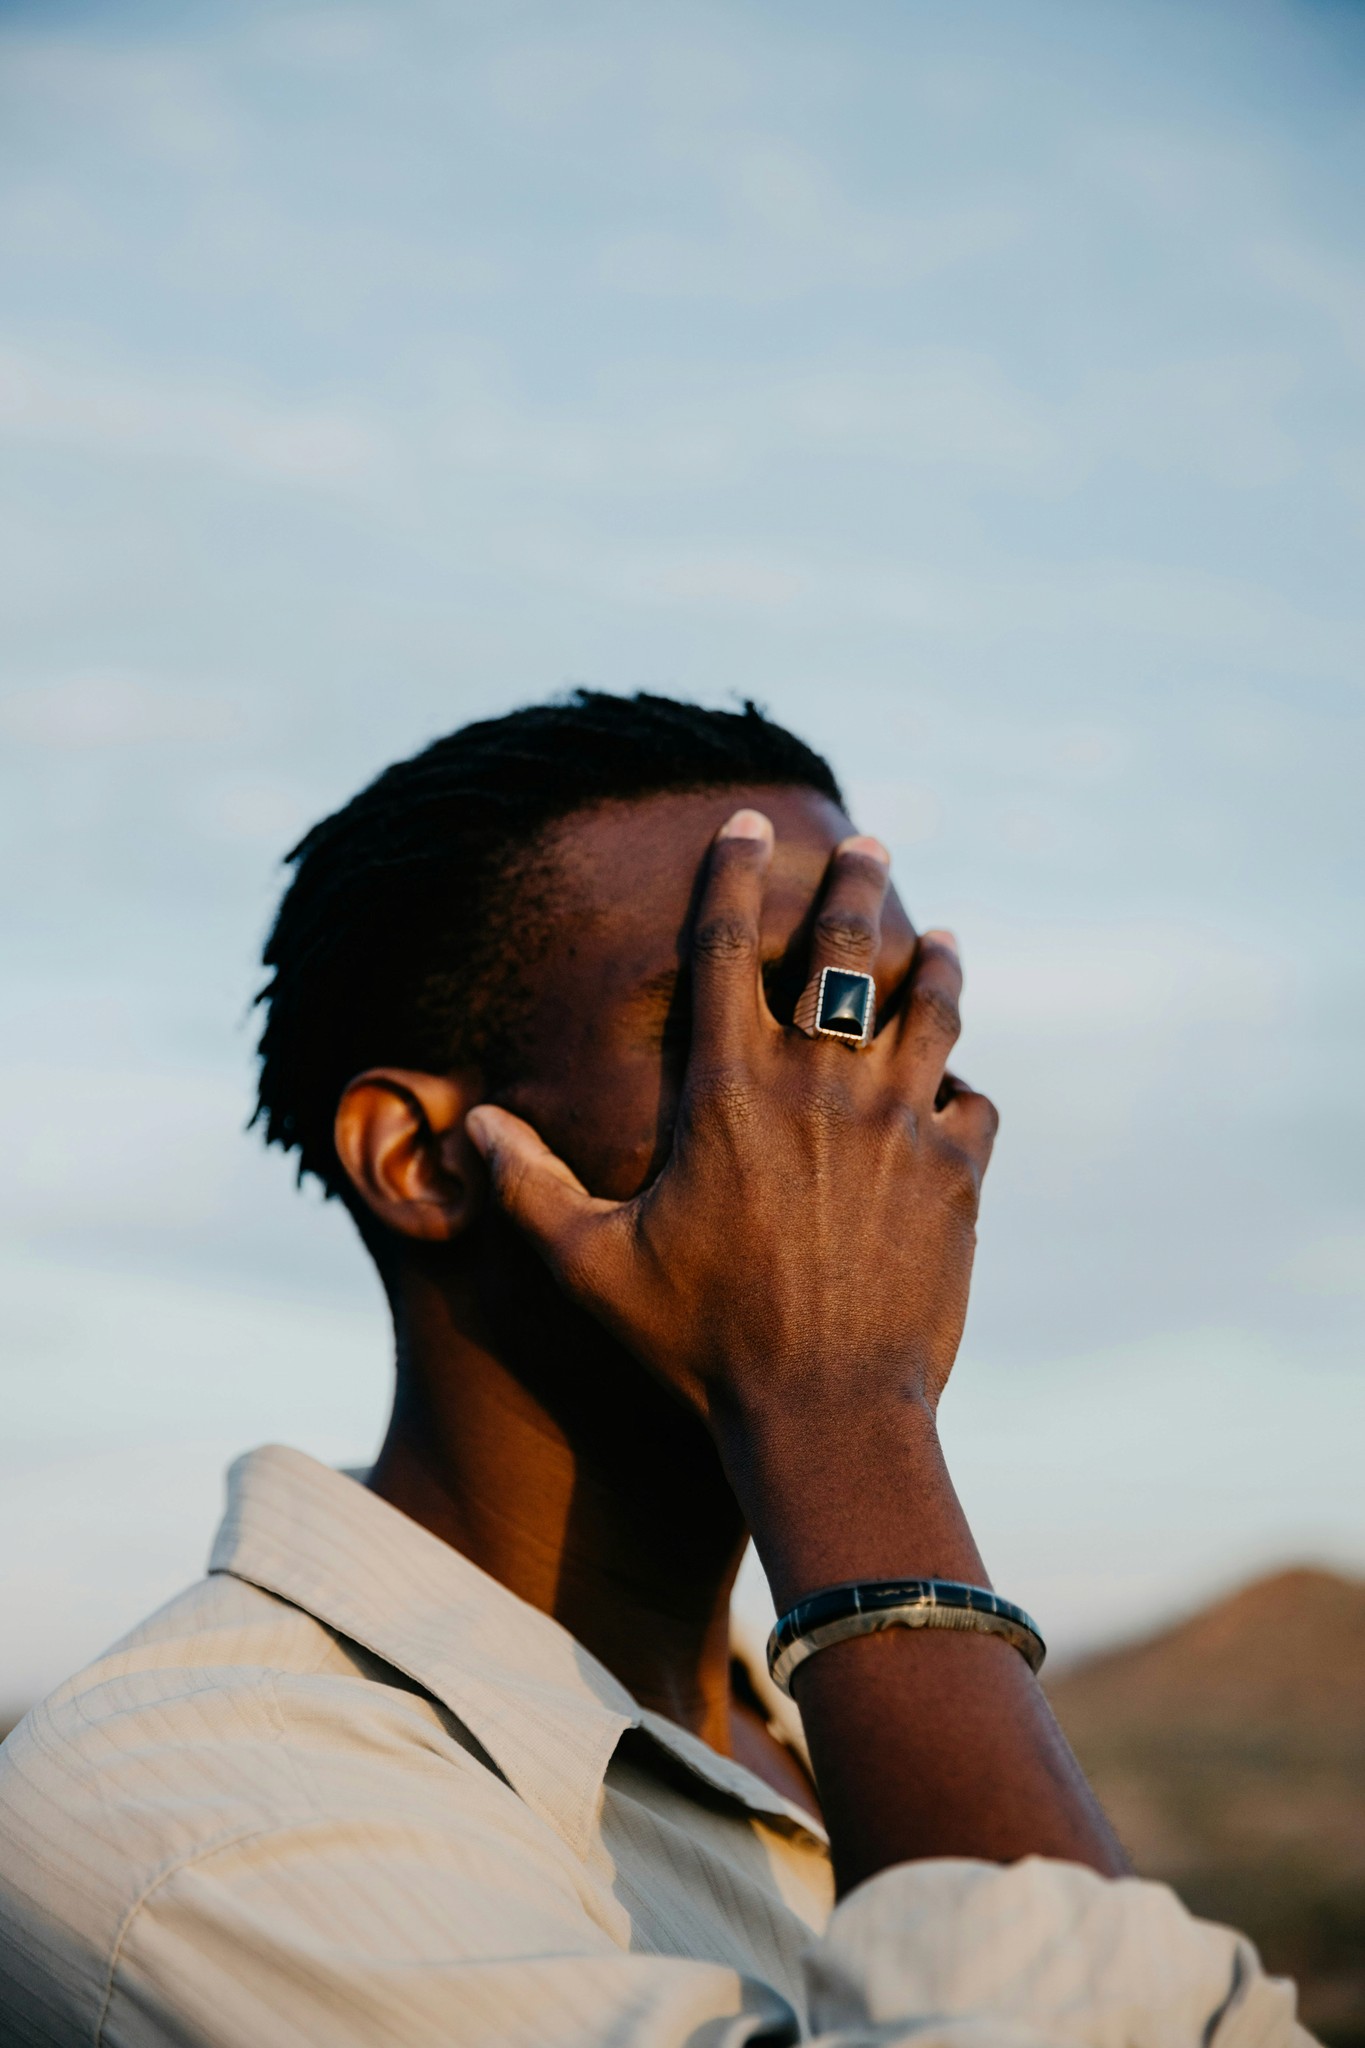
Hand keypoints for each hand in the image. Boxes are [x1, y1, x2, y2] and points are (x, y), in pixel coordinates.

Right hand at [465, 809, 997, 1442]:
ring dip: (936, 965)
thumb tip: (467, 1126)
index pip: (724, 946)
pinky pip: (971, 1103)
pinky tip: (956, 1090)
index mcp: (728, 1090)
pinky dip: (962, 1089)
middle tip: (869, 842)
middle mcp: (818, 1084)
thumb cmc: (699, 1345)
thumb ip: (528, 1187)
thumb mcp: (591, 1267)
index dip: (731, 872)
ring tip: (944, 938)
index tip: (744, 824)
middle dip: (854, 883)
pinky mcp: (956, 1172)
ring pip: (931, 1009)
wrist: (826, 1415)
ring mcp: (897, 1122)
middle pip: (844, 950)